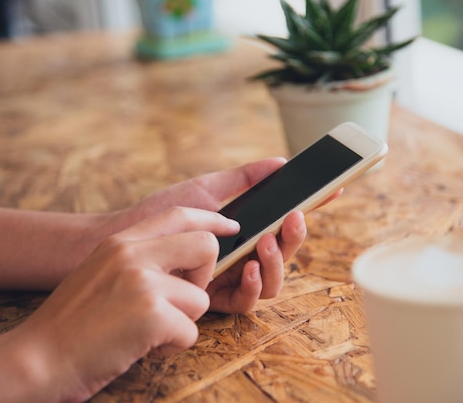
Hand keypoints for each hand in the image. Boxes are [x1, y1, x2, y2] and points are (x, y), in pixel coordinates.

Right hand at [11, 208, 238, 400]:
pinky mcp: (151, 315)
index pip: (179, 214)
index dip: (211, 218)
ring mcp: (142, 282)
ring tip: (147, 331)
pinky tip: (141, 346)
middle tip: (182, 298)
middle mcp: (132, 254)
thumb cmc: (72, 322)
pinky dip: (172, 346)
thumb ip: (139, 259)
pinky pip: (190, 331)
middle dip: (205, 276)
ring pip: (199, 298)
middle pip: (206, 246)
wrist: (36, 358)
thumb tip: (185, 262)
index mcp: (120, 241)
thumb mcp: (100, 272)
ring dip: (181, 322)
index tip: (231, 226)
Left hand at [110, 158, 340, 313]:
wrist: (127, 239)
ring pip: (273, 281)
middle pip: (286, 253)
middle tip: (295, 217)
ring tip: (267, 242)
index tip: (335, 189)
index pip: (286, 221)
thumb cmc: (163, 214)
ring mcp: (231, 279)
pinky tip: (248, 268)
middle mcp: (244, 255)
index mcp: (247, 229)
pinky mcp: (216, 299)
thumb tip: (281, 161)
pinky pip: (247, 302)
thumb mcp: (207, 189)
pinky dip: (253, 286)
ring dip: (278, 262)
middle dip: (297, 237)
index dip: (312, 208)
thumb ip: (244, 178)